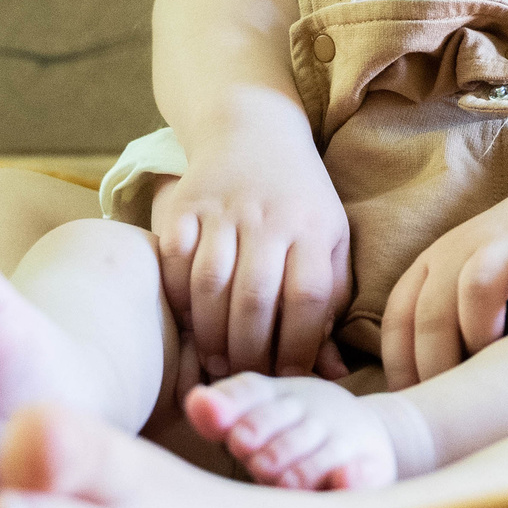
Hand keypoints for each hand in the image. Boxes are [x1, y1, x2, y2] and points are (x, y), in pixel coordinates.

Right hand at [154, 125, 351, 382]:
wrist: (254, 130)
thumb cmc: (301, 202)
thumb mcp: (331, 241)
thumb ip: (332, 303)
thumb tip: (333, 371)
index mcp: (313, 228)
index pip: (307, 296)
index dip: (297, 345)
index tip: (288, 375)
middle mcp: (269, 217)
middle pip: (255, 296)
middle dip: (248, 349)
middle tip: (243, 376)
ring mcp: (223, 209)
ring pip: (211, 282)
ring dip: (210, 332)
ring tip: (214, 362)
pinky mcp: (186, 204)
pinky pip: (174, 259)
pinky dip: (177, 297)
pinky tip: (187, 322)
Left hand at [381, 184, 507, 387]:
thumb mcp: (466, 283)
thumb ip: (446, 325)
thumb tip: (428, 399)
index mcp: (433, 263)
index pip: (399, 317)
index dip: (402, 366)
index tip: (416, 405)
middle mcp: (462, 248)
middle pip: (431, 310)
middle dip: (437, 365)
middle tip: (456, 408)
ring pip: (476, 285)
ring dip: (479, 334)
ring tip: (498, 370)